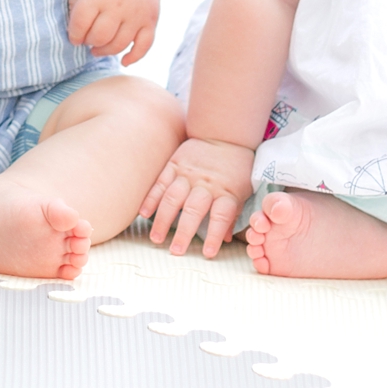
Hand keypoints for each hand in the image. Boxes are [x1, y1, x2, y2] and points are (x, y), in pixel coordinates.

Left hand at [67, 0, 160, 66]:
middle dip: (89, 42)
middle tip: (87, 39)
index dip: (73, 34)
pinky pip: (145, 45)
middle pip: (100, 36)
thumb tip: (73, 31)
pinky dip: (134, 57)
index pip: (80, 23)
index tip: (74, 35)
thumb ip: (74, 3)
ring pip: (119, 44)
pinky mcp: (151, 19)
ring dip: (105, 51)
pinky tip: (124, 61)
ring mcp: (137, 13)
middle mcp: (118, 4)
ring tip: (98, 48)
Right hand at [144, 137, 257, 258]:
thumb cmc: (236, 167)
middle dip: (183, 232)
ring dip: (163, 220)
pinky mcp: (174, 165)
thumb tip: (226, 240)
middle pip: (193, 210)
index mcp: (226, 192)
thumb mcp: (242, 190)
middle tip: (176, 251)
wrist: (225, 134)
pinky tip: (144, 213)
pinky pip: (160, 183)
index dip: (214, 236)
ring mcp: (188, 174)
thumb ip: (233, 214)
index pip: (221, 217)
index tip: (207, 254)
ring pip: (173, 198)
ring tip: (156, 238)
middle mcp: (206, 184)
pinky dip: (151, 198)